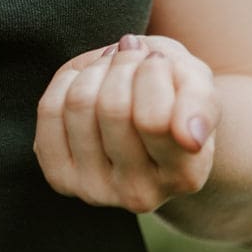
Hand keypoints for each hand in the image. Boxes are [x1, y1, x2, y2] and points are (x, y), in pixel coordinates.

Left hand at [33, 34, 220, 213]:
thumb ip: (201, 105)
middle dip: (123, 64)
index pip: (153, 119)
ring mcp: (96, 191)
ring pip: (79, 104)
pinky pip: (49, 111)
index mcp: (185, 176)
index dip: (152, 70)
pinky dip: (67, 81)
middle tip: (134, 57)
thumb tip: (189, 136)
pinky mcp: (60, 177)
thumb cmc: (177, 94)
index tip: (158, 59)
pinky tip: (89, 83)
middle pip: (112, 108)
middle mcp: (141, 195)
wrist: (147, 114)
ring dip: (97, 69)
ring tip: (114, 69)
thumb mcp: (198, 86)